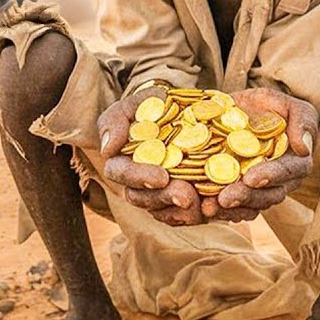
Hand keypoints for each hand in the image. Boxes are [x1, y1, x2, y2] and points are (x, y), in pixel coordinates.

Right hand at [98, 85, 203, 225]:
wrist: (184, 110)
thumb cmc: (156, 105)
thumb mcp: (137, 103)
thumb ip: (116, 120)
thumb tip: (107, 149)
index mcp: (122, 161)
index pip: (119, 173)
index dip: (138, 177)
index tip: (161, 177)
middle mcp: (137, 182)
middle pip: (142, 199)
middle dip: (164, 198)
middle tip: (186, 195)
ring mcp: (158, 194)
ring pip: (164, 212)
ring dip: (182, 211)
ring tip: (203, 202)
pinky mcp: (181, 202)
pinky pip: (185, 216)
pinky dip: (198, 214)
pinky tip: (212, 207)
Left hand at [202, 88, 317, 218]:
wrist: (235, 113)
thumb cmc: (266, 107)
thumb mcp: (283, 102)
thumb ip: (301, 120)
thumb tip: (304, 148)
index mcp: (296, 160)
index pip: (288, 171)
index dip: (271, 175)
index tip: (250, 178)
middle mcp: (281, 180)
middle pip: (269, 195)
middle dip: (246, 197)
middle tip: (224, 198)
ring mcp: (262, 191)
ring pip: (252, 206)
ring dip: (231, 209)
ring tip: (209, 208)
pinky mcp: (242, 196)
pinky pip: (236, 210)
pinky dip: (221, 212)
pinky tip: (206, 210)